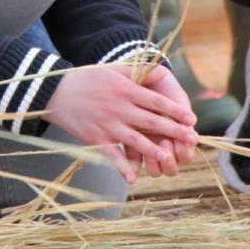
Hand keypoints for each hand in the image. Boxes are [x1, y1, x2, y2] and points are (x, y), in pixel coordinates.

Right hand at [45, 65, 198, 184]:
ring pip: (135, 140)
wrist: (57, 92)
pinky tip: (133, 178)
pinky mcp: (96, 138)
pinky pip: (112, 155)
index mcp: (125, 90)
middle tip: (192, 139)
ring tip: (169, 157)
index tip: (192, 119)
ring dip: (153, 150)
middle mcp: (119, 108)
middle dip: (173, 131)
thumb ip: (138, 72)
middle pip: (151, 122)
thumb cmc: (88, 79)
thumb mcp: (114, 70)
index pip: (156, 102)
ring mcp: (107, 125)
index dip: (175, 111)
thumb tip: (162, 72)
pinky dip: (122, 167)